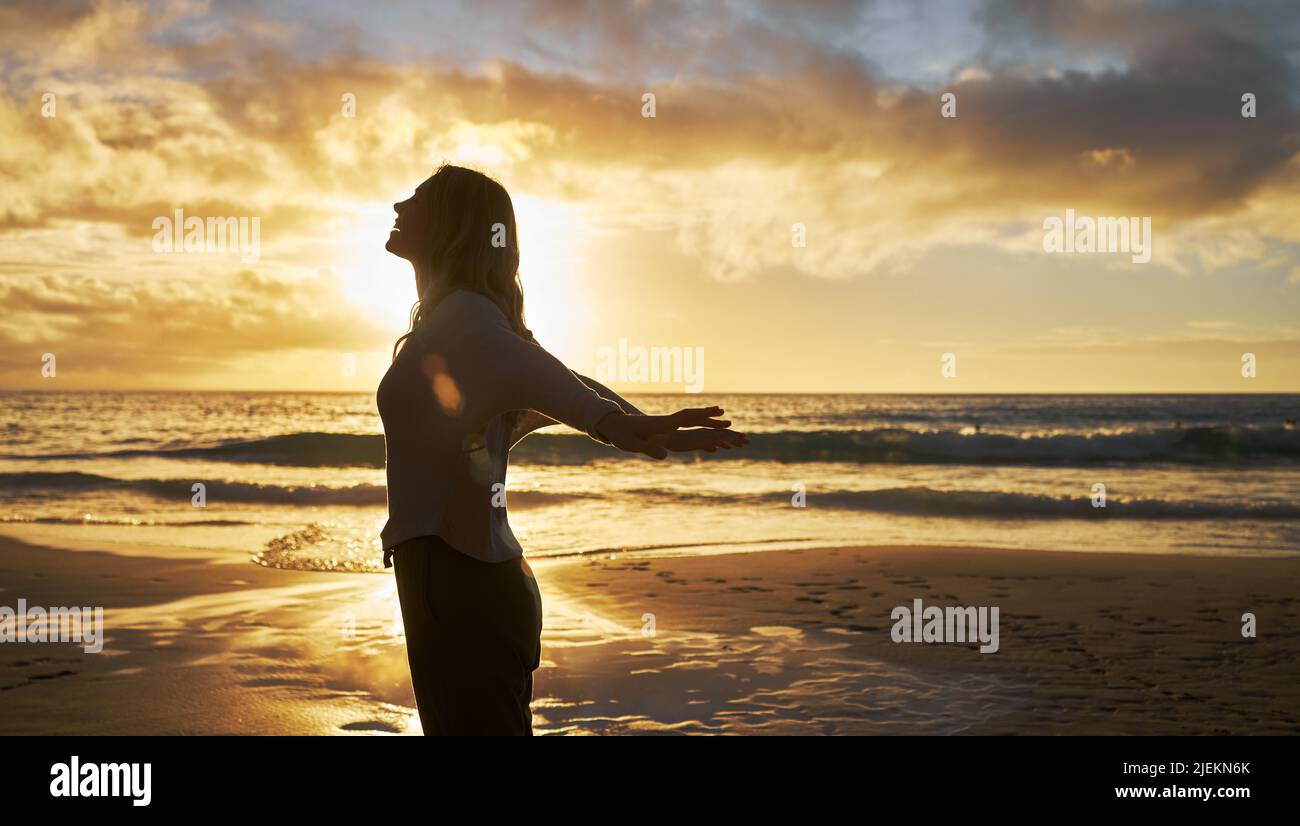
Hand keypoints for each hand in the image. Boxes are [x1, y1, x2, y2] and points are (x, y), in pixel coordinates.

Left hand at [594, 406, 731, 458]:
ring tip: (724, 428)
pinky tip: (705, 437)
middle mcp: (668, 422)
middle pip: (694, 418)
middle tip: (730, 421)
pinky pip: (685, 428)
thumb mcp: (633, 444)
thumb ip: (649, 449)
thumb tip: (665, 456)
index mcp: (663, 424)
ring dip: (707, 424)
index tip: (718, 410)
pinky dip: (698, 429)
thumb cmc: (622, 434)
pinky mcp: (664, 429)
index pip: (687, 417)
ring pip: (691, 423)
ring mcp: (667, 425)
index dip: (703, 413)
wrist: (612, 425)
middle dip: (712, 420)